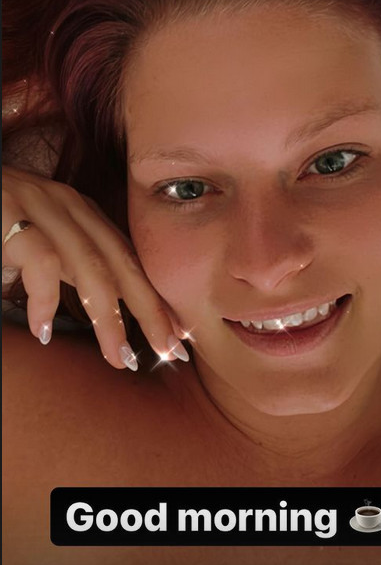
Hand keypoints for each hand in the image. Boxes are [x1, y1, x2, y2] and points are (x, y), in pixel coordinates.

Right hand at [2, 166, 188, 369]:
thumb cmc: (1, 220)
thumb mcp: (46, 242)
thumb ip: (74, 267)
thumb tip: (107, 309)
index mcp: (85, 214)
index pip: (131, 259)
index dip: (157, 297)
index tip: (178, 335)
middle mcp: (71, 207)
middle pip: (123, 263)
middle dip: (151, 310)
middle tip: (170, 351)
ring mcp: (43, 209)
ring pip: (90, 266)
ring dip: (109, 317)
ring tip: (119, 357)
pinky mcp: (11, 216)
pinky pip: (41, 262)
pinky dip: (46, 300)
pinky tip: (43, 331)